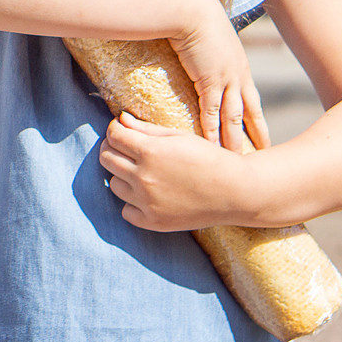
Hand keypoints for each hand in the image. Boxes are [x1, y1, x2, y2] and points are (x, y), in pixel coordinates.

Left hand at [100, 112, 255, 231]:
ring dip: (122, 176)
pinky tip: (147, 194)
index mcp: (150, 152)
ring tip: (141, 171)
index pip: (113, 136)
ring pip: (114, 185)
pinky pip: (126, 210)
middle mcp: (144, 178)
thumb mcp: (178, 137)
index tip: (122, 130)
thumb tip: (120, 119)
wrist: (235, 192)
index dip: (115, 129)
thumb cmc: (209, 159)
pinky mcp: (153, 222)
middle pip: (107, 159)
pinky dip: (132, 202)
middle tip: (127, 148)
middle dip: (113, 149)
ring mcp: (147, 203)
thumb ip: (146, 129)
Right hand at [166, 0, 270, 151]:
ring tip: (239, 161)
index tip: (261, 135)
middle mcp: (237, 75)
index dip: (257, 118)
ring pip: (234, 118)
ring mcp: (225, 79)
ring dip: (236, 141)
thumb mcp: (209, 34)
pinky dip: (213, 132)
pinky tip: (212, 148)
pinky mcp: (208, 80)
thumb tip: (199, 54)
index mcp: (238, 65)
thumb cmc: (194, 14)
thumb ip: (207, 49)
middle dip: (258, 135)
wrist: (189, 7)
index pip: (251, 99)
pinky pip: (212, 112)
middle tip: (264, 155)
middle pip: (252, 112)